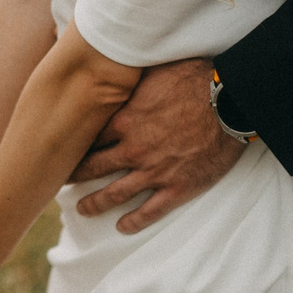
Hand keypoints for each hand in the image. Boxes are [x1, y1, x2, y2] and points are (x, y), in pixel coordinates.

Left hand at [70, 57, 245, 232]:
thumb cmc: (195, 78)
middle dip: (75, 177)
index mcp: (125, 120)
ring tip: (82, 210)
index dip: (74, 145)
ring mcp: (154, 171)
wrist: (231, 100)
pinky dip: (134, 221)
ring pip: (115, 194)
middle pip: (94, 168)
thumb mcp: (153, 71)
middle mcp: (133, 149)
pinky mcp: (178, 187)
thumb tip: (109, 65)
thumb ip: (129, 77)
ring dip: (95, 204)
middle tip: (61, 183)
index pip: (89, 138)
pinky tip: (123, 227)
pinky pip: (150, 211)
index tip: (63, 150)